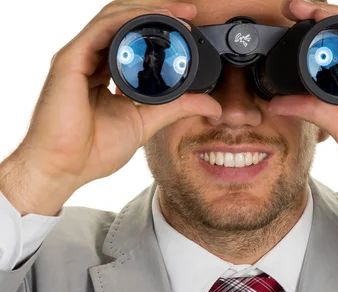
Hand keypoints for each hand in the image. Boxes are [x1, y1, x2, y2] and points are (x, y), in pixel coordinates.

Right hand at [0, 1, 221, 215]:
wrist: (64, 168)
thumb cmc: (93, 149)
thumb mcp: (147, 122)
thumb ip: (177, 108)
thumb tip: (212, 106)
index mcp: (106, 72)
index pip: (133, 38)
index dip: (160, 28)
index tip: (190, 27)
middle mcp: (92, 59)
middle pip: (124, 21)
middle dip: (158, 11)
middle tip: (190, 12)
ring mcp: (79, 57)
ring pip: (114, 17)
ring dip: (148, 10)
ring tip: (178, 12)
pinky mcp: (70, 60)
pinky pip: (102, 29)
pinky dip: (129, 20)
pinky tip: (152, 19)